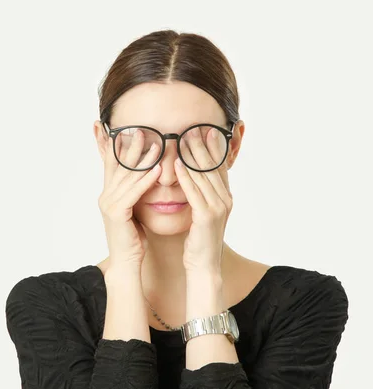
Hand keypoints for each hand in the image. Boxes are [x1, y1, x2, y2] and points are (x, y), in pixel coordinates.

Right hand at [98, 130, 161, 267]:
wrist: (126, 261)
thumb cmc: (132, 237)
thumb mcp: (133, 209)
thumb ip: (135, 191)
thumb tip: (146, 173)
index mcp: (108, 193)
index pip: (110, 164)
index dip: (112, 146)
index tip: (114, 128)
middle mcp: (106, 196)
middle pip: (118, 166)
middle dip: (129, 147)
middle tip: (140, 129)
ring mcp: (109, 204)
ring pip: (128, 177)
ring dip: (142, 159)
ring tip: (155, 144)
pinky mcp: (117, 213)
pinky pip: (134, 192)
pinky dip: (145, 180)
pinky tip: (156, 169)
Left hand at [174, 126, 233, 272]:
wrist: (203, 266)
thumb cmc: (198, 240)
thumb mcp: (202, 213)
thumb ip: (200, 195)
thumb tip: (193, 178)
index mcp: (225, 197)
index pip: (218, 167)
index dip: (213, 148)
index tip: (205, 130)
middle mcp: (225, 200)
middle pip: (213, 167)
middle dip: (203, 146)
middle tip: (195, 127)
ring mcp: (218, 208)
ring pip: (204, 176)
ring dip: (194, 155)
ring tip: (184, 138)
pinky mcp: (207, 216)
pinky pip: (194, 192)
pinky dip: (186, 176)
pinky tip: (178, 164)